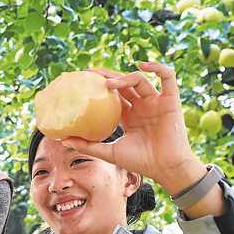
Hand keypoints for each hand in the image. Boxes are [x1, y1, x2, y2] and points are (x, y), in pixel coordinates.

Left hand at [62, 61, 204, 194]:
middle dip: (107, 76)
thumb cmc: (141, 162)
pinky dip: (157, 67)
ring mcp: (156, 102)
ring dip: (123, 78)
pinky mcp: (170, 100)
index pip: (113, 95)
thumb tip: (62, 139)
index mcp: (130, 116)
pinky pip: (167, 77)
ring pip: (139, 80)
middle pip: (124, 84)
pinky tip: (142, 64)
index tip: (83, 80)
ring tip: (108, 84)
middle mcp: (142, 106)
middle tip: (90, 74)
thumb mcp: (110, 152)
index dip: (100, 86)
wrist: (165, 168)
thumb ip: (88, 145)